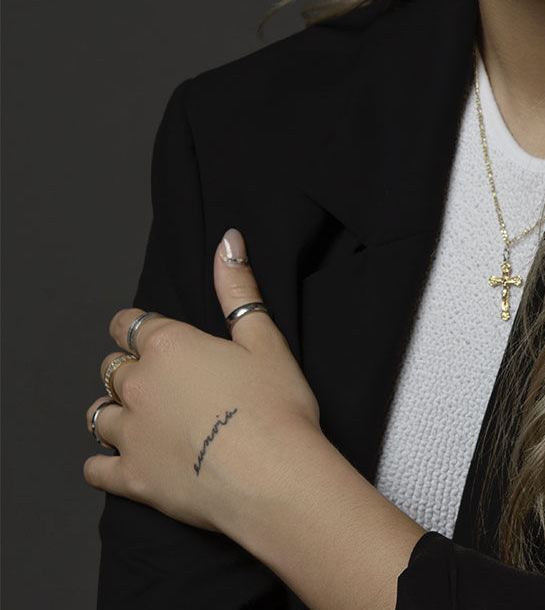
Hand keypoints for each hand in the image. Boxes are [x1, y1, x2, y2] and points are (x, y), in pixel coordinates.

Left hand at [84, 228, 321, 534]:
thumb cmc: (274, 403)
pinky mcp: (132, 479)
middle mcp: (139, 386)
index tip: (146, 333)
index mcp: (169, 346)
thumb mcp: (263, 336)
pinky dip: (101, 463)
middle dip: (127, 368)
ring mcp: (130, 434)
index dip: (136, 327)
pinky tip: (115, 461)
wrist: (271, 475)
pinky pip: (96, 468)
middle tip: (157, 378)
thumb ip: (237, 288)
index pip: (130, 324)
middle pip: (112, 368)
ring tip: (135, 417)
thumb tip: (228, 239)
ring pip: (98, 414)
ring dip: (111, 411)